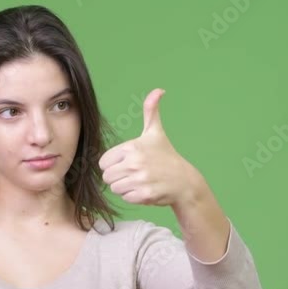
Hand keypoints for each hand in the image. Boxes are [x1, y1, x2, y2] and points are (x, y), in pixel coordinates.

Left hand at [99, 89, 199, 206]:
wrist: (184, 181)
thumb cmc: (166, 156)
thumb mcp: (156, 132)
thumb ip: (151, 111)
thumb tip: (159, 90)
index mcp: (131, 147)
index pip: (103, 162)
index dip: (114, 165)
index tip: (128, 163)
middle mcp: (134, 162)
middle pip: (107, 177)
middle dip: (118, 177)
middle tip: (135, 174)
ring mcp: (140, 179)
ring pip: (115, 189)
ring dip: (125, 188)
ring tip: (140, 181)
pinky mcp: (144, 195)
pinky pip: (126, 198)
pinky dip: (134, 197)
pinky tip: (145, 190)